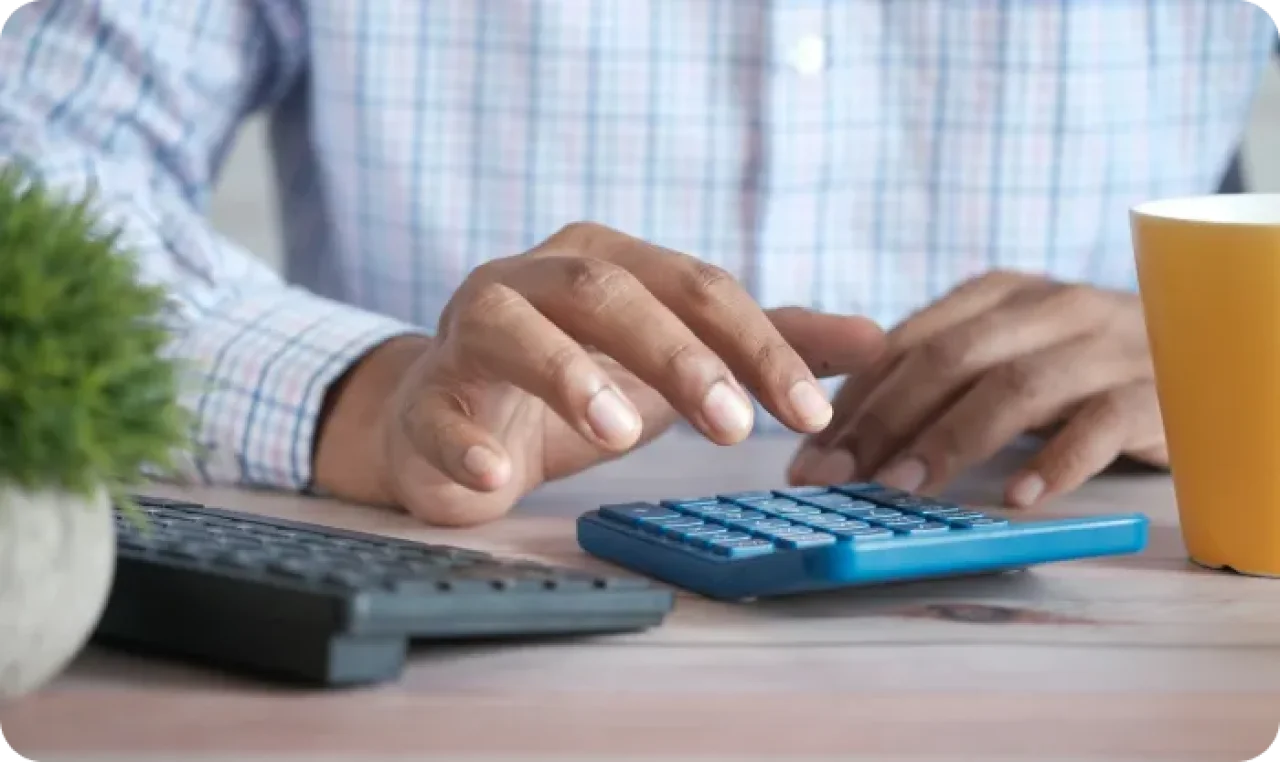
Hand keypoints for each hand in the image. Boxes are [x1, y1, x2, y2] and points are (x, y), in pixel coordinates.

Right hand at [315, 222, 885, 525]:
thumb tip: (877, 339)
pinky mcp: (427, 397)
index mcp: (608, 261)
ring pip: (513, 327)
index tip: (810, 412)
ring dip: (567, 374)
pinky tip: (497, 477)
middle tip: (733, 427)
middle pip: (608, 290)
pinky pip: (437, 411)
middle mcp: (536, 279)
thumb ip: (765, 346)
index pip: (695, 286)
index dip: (756, 344)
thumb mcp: (677, 360)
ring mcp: (471, 331)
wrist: (456, 417)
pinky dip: (465, 444)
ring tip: (620, 432)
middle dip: (676, 354)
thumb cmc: (576, 380)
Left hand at [787, 271, 1167, 507]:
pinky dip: (1055, 462)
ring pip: (1015, 387)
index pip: (908, 342)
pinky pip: (1100, 424)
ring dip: (951, 440)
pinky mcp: (1154, 392)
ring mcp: (1104, 346)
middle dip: (882, 420)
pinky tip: (1017, 499)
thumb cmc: (1077, 367)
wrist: (1203, 353)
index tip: (809, 455)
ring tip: (903, 488)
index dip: (853, 400)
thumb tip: (837, 425)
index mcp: (998, 294)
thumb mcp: (1005, 353)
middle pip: (950, 359)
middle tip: (836, 477)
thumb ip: (936, 374)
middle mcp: (1049, 307)